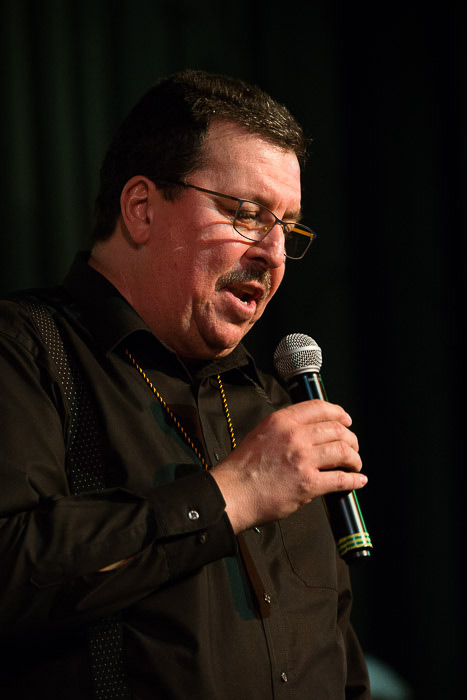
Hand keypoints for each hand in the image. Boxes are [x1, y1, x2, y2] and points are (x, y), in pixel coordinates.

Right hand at [211, 399, 366, 533]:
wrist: (232, 493)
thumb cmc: (242, 469)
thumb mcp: (261, 434)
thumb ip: (284, 429)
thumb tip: (308, 431)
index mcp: (282, 421)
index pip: (319, 408)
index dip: (338, 413)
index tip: (346, 420)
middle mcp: (294, 436)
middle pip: (336, 430)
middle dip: (351, 439)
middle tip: (353, 447)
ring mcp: (303, 460)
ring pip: (343, 452)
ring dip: (354, 459)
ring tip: (354, 465)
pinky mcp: (308, 484)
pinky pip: (341, 479)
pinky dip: (354, 480)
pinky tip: (357, 481)